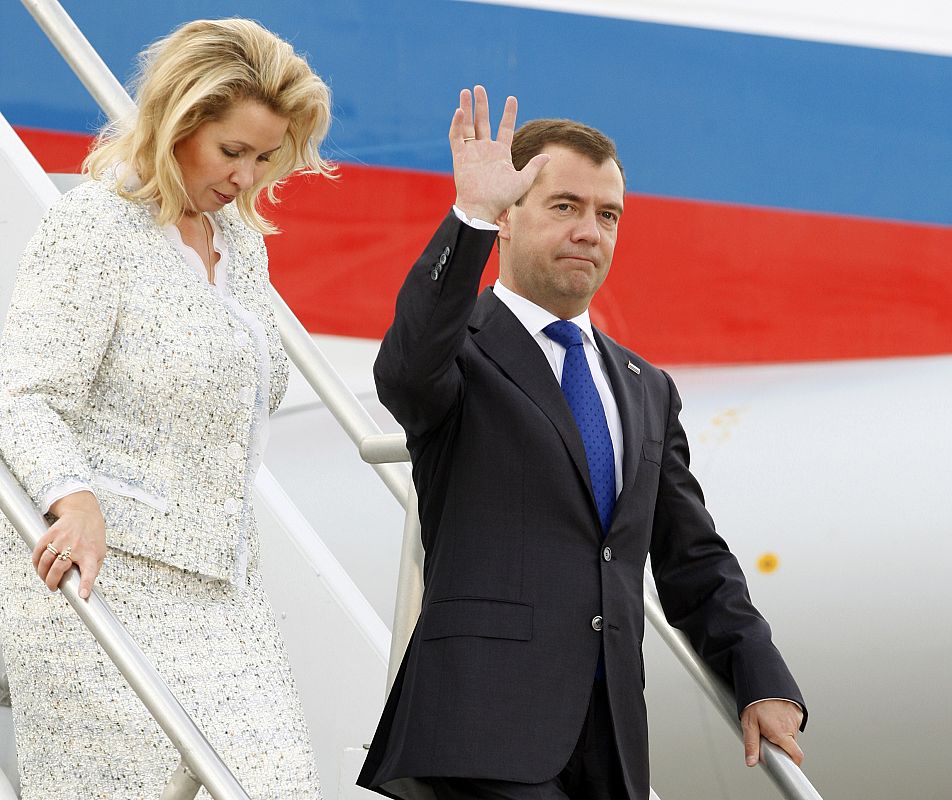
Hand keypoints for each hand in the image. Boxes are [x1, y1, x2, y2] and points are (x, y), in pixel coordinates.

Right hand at [32, 490, 106, 599]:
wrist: (84, 513)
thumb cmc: (93, 536)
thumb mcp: (100, 553)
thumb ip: (92, 570)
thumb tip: (83, 589)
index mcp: (91, 554)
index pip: (90, 571)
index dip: (86, 584)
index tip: (82, 595)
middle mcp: (76, 546)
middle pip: (59, 568)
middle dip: (52, 582)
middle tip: (53, 587)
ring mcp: (63, 539)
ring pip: (45, 561)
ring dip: (42, 574)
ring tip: (45, 578)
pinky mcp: (51, 533)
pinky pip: (38, 551)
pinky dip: (36, 562)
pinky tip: (39, 567)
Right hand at [450, 85, 549, 223]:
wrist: (482, 208)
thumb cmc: (502, 198)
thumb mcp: (522, 181)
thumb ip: (534, 167)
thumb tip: (548, 156)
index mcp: (501, 153)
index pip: (505, 128)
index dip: (508, 113)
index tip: (511, 99)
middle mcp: (485, 150)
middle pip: (483, 122)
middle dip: (481, 105)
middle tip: (479, 88)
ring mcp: (472, 152)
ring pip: (468, 125)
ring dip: (466, 108)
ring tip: (466, 92)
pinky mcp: (460, 157)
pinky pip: (457, 137)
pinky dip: (457, 124)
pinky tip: (460, 111)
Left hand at [741, 699, 803, 766]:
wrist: (763, 679)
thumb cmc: (755, 701)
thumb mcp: (749, 724)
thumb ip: (751, 745)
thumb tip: (751, 762)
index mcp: (781, 733)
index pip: (796, 756)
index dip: (793, 762)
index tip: (787, 763)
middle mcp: (792, 726)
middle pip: (791, 744)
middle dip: (781, 743)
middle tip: (767, 734)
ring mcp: (796, 717)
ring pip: (791, 732)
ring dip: (783, 731)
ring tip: (770, 721)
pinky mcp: (798, 710)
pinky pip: (793, 721)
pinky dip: (786, 721)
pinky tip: (775, 714)